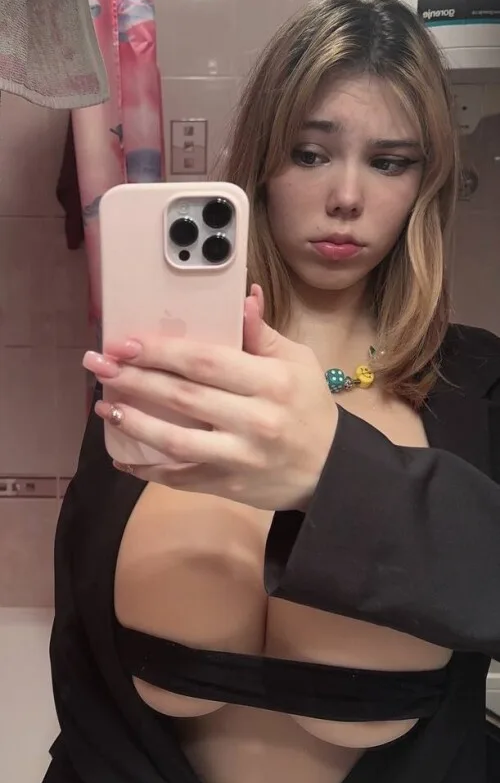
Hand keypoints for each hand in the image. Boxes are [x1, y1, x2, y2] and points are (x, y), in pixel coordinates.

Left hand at [83, 288, 337, 510]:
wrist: (331, 471)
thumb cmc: (310, 408)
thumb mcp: (298, 363)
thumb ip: (262, 335)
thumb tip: (242, 298)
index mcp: (272, 382)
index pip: (205, 362)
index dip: (161, 352)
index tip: (125, 343)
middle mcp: (255, 420)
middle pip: (183, 397)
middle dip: (134, 380)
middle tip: (98, 366)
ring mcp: (240, 457)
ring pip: (175, 440)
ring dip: (133, 423)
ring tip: (103, 408)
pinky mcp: (229, 485)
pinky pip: (181, 478)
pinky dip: (148, 470)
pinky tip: (123, 458)